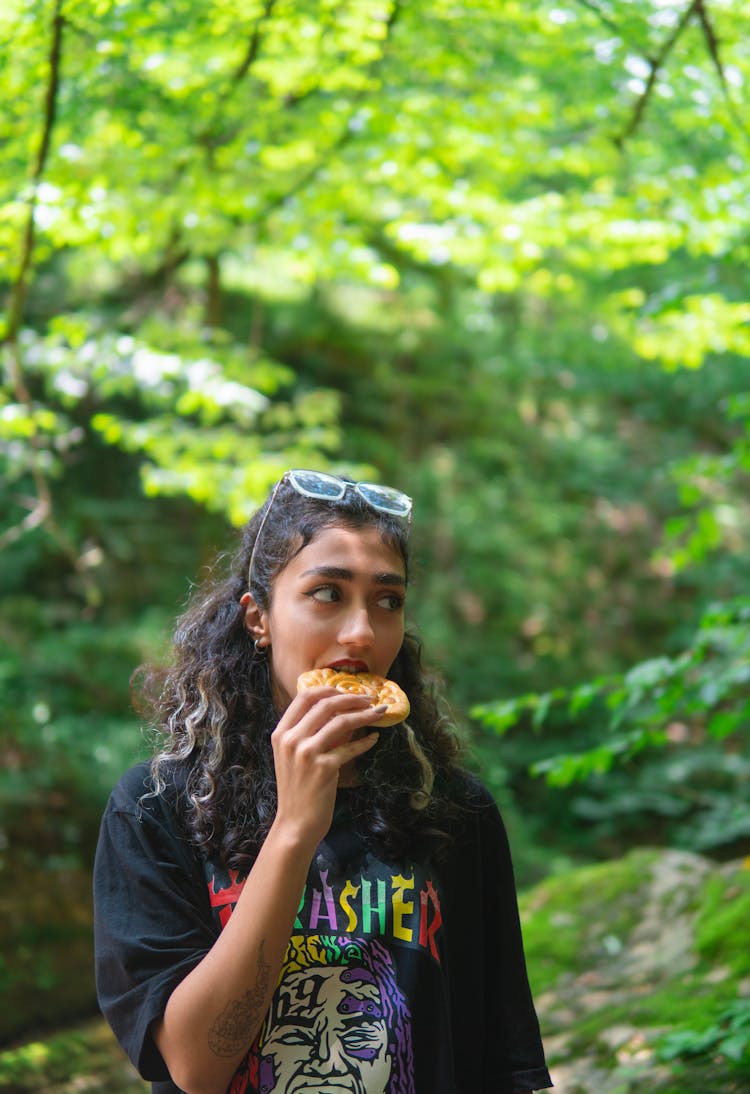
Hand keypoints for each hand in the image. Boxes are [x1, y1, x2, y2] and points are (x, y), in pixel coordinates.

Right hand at [270, 686, 382, 849]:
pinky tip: (374, 739)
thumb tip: (346, 710)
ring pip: (341, 722)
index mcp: (281, 733)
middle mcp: (291, 740)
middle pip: (326, 704)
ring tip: (378, 713)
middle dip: (351, 698)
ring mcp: (306, 753)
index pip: (304, 696)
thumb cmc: (299, 789)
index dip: (329, 688)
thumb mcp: (298, 756)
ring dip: (364, 715)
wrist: (296, 824)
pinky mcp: (324, 768)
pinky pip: (350, 747)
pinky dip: (365, 741)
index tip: (347, 691)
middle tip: (369, 699)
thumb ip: (316, 732)